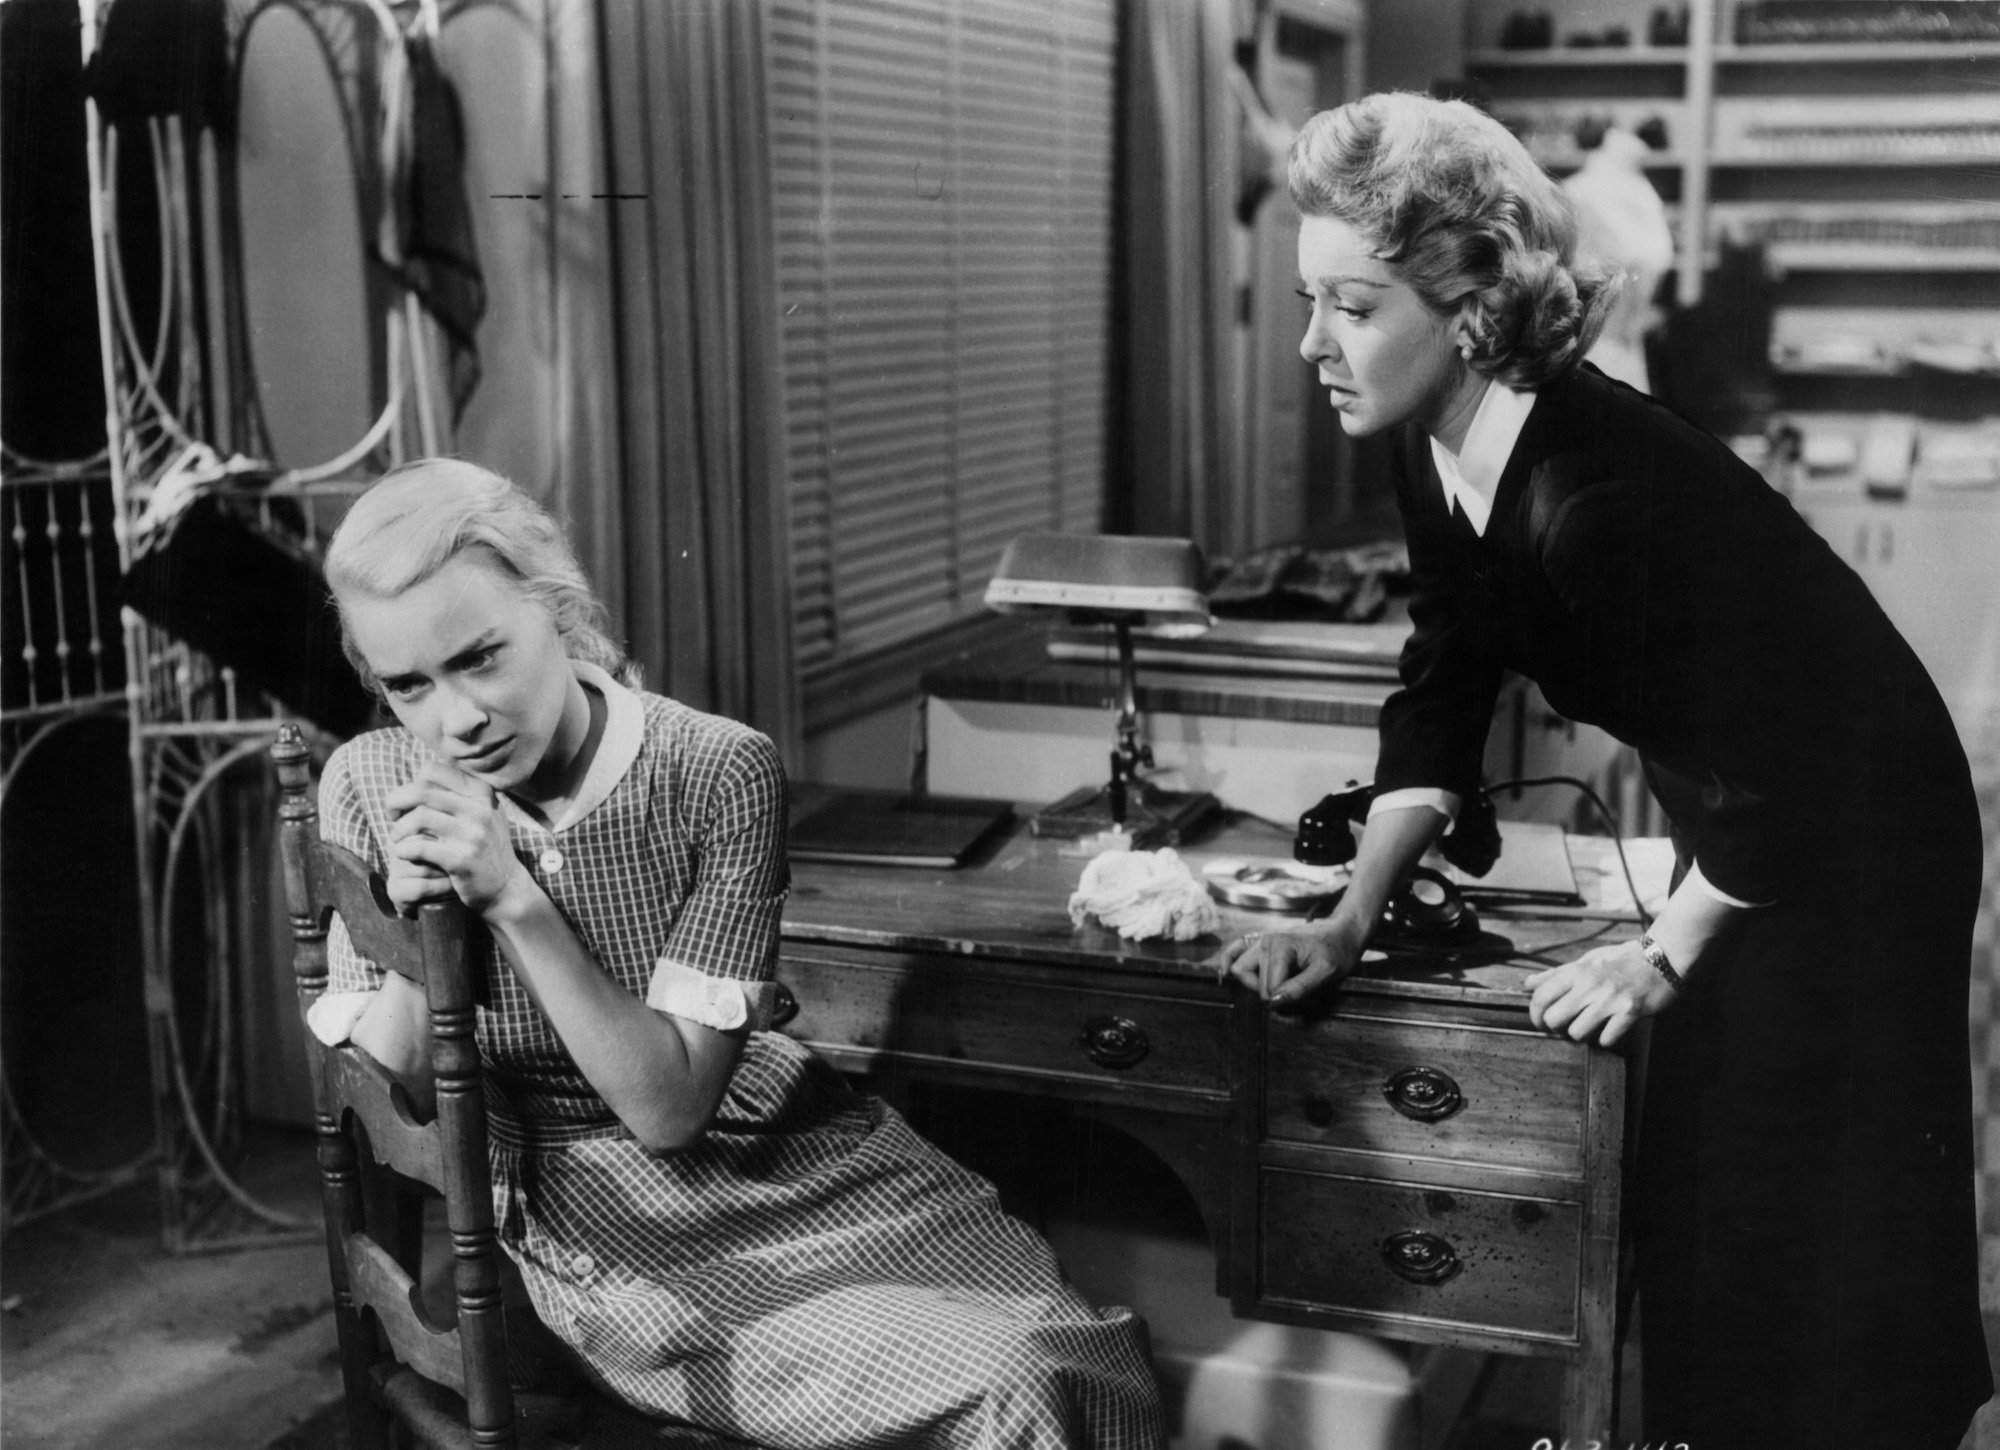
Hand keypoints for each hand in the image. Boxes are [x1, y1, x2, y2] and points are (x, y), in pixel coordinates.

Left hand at [385, 761, 528, 916]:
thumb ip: (459, 793)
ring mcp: (473, 834)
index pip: (432, 770)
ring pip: (418, 817)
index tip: (406, 804)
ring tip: (398, 840)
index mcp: (481, 792)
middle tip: (392, 818)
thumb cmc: (484, 847)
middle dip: (396, 802)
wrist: (506, 886)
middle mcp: (480, 808)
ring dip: (399, 829)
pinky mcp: (462, 860)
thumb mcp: (483, 813)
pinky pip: (419, 846)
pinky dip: (404, 849)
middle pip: (421, 790)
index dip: (410, 784)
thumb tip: (419, 775)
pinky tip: (404, 854)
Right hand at [1214, 918, 1363, 1008]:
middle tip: (1292, 1000)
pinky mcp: (1260, 944)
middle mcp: (1265, 942)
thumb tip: (1273, 1003)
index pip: (1269, 989)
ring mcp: (1260, 942)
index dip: (1284, 1003)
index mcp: (1280, 947)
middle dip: (1270, 996)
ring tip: (1275, 990)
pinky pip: (1234, 951)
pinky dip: (1229, 962)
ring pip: (1239, 970)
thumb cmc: (1337, 952)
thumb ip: (1300, 988)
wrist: (1342, 933)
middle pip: (1253, 982)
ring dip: (1253, 984)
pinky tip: (1226, 976)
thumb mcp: (1326, 973)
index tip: (1301, 1006)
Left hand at [1524, 941, 1675, 1046]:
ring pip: (1576, 1032)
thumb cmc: (1621, 960)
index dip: (1534, 1015)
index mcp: (1577, 971)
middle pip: (1553, 1019)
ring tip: (1589, 1028)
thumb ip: (1556, 975)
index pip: (1540, 996)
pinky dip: (1605, 1039)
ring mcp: (1610, 999)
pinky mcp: (1630, 1012)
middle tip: (1564, 1028)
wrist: (1662, 958)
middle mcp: (1590, 985)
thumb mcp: (1586, 961)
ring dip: (1581, 1036)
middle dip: (1555, 1029)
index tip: (1540, 1022)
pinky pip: (1606, 1039)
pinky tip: (1610, 1029)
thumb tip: (1527, 984)